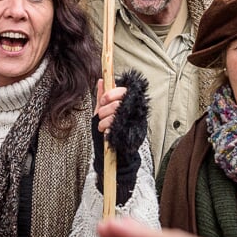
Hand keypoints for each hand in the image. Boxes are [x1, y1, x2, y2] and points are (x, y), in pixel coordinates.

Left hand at [92, 71, 147, 204]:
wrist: (116, 155)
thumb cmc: (109, 132)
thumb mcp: (103, 112)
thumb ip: (102, 97)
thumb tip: (101, 81)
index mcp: (129, 102)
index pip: (123, 90)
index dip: (111, 93)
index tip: (103, 100)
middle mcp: (135, 110)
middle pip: (119, 101)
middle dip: (105, 109)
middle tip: (101, 116)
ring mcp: (136, 121)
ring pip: (117, 113)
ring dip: (104, 120)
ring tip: (102, 126)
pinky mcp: (135, 132)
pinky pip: (118, 125)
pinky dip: (108, 129)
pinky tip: (106, 132)